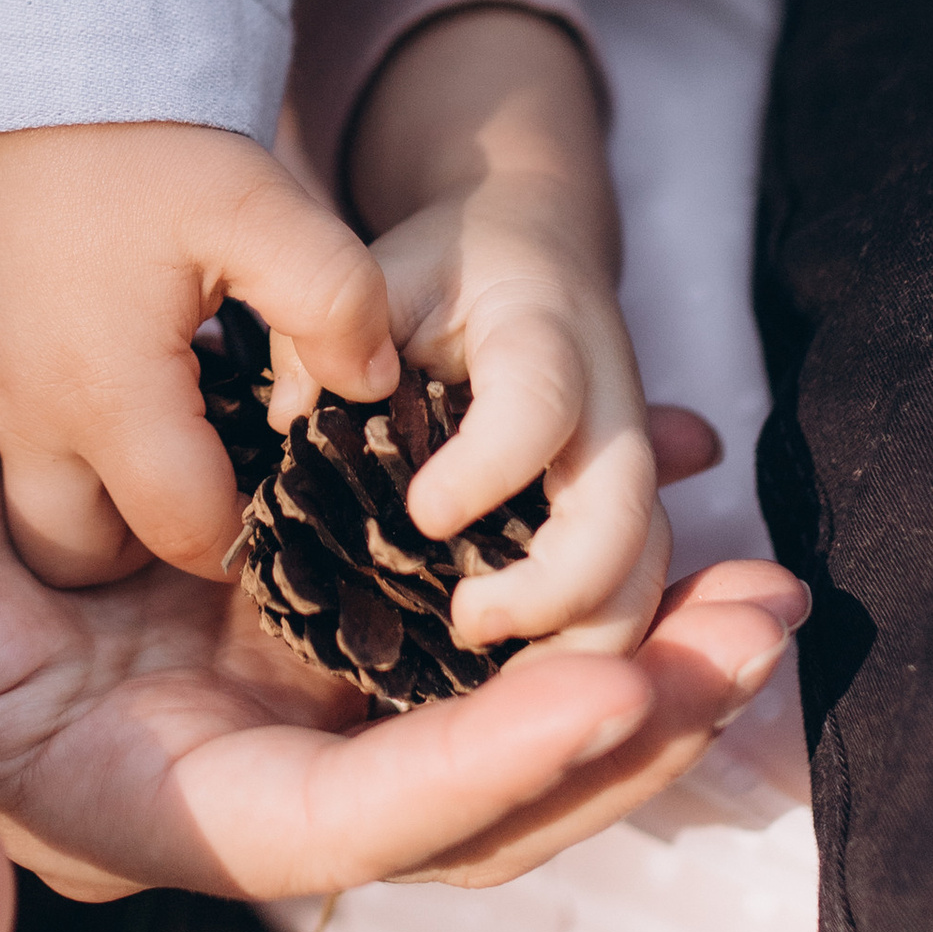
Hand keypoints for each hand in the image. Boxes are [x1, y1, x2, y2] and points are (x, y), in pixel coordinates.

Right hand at [0, 122, 401, 586]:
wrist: (33, 58)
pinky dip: (63, 431)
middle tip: (215, 470)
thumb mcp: (264, 208)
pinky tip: (115, 361)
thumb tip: (373, 387)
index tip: (280, 495)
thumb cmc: (152, 140)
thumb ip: (338, 302)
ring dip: (105, 488)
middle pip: (91, 553)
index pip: (185, 534)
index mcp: (107, 393)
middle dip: (157, 536)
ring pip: (41, 501)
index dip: (247, 532)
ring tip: (168, 420)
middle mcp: (25, 413)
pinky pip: (10, 437)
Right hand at [0, 291, 808, 931]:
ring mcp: (274, 665)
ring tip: (766, 565)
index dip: (491, 771)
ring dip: (631, 639)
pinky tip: (663, 456)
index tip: (623, 692)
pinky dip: (554, 539)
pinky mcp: (291, 572)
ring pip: (490, 684)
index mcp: (153, 805)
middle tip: (767, 627)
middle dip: (625, 722)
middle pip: (469, 780)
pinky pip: (454, 580)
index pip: (356, 824)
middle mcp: (237, 757)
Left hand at [333, 1, 668, 652]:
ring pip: (643, 574)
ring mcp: (626, 468)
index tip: (423, 512)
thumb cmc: (445, 269)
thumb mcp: (385, 274)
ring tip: (484, 669)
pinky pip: (627, 595)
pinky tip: (508, 685)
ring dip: (582, 641)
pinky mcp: (621, 514)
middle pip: (625, 517)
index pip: (539, 406)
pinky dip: (582, 648)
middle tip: (463, 623)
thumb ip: (334, 343)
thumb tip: (289, 424)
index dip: (488, 466)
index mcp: (544, 334)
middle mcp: (609, 409)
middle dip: (556, 589)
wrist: (536, 246)